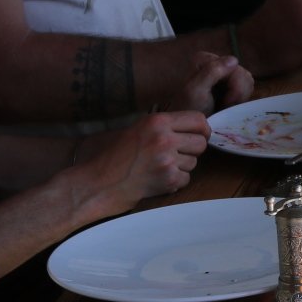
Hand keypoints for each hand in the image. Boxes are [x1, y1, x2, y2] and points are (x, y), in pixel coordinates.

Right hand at [80, 110, 210, 216]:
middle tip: (177, 154)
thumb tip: (194, 126)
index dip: (203, 129)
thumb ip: (164, 126)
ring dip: (182, 166)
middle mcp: (164, 138)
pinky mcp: (168, 179)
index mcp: (157, 121)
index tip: (201, 134)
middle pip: (201, 142)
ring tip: (160, 167)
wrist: (98, 182)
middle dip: (192, 150)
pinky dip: (175, 181)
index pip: (198, 119)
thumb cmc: (114, 156)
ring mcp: (167, 159)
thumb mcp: (138, 129)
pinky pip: (187, 178)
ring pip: (194, 162)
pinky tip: (158, 179)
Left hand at [166, 50, 251, 114]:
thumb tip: (234, 59)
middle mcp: (216, 62)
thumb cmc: (189, 109)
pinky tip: (228, 105)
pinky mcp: (231, 83)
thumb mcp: (196, 91)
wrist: (189, 126)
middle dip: (236, 94)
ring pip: (247, 81)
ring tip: (225, 107)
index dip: (234, 87)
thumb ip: (212, 72)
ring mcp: (225, 73)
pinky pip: (247, 87)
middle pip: (242, 74)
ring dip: (239, 97)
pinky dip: (240, 99)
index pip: (234, 68)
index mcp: (205, 59)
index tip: (223, 103)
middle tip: (224, 106)